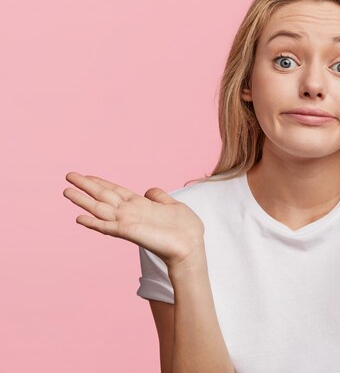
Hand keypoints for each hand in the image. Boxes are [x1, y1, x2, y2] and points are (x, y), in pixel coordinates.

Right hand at [63, 172, 205, 269]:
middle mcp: (131, 213)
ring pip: (100, 209)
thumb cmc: (185, 229)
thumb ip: (160, 197)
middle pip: (104, 197)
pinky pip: (107, 227)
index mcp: (140, 205)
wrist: (191, 246)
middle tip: (68, 176)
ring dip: (83, 201)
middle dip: (86, 186)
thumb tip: (149, 190)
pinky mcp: (129, 232)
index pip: (116, 191)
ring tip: (67, 191)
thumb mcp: (173, 205)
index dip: (102, 183)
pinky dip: (93, 223)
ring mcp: (128, 222)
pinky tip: (79, 218)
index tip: (87, 175)